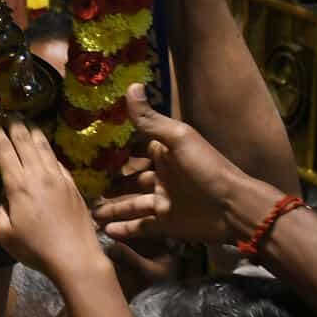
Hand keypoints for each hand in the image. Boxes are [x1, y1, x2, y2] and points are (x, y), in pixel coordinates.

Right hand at [0, 119, 101, 281]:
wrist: (76, 258)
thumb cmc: (36, 249)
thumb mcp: (4, 234)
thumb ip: (0, 210)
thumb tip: (5, 197)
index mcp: (18, 185)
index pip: (4, 150)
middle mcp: (39, 175)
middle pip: (24, 140)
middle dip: (13, 124)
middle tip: (6, 114)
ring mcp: (59, 178)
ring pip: (44, 146)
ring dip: (33, 130)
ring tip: (25, 121)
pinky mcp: (72, 184)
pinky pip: (57, 160)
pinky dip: (47, 149)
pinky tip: (45, 147)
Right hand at [92, 84, 255, 243]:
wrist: (233, 208)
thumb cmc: (206, 168)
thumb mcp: (177, 138)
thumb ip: (150, 119)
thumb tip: (131, 85)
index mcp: (163, 153)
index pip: (133, 149)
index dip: (113, 149)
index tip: (87, 147)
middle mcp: (160, 176)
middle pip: (128, 178)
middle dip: (108, 181)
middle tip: (83, 184)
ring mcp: (162, 201)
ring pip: (130, 203)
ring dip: (111, 207)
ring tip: (89, 211)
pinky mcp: (166, 224)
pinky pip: (140, 226)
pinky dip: (125, 229)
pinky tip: (106, 232)